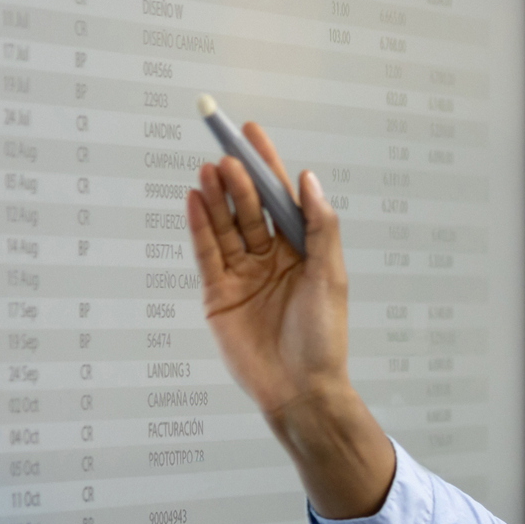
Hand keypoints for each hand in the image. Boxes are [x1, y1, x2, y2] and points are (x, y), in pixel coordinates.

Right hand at [185, 123, 393, 516]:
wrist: (300, 391)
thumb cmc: (324, 339)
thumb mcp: (330, 277)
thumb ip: (321, 228)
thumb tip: (308, 179)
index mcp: (302, 252)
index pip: (281, 200)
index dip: (267, 166)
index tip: (251, 132)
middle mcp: (270, 259)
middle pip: (250, 209)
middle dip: (239, 181)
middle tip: (226, 156)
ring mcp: (242, 276)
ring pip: (226, 227)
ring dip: (216, 198)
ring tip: (208, 170)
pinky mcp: (218, 296)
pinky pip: (206, 254)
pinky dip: (199, 227)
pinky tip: (194, 200)